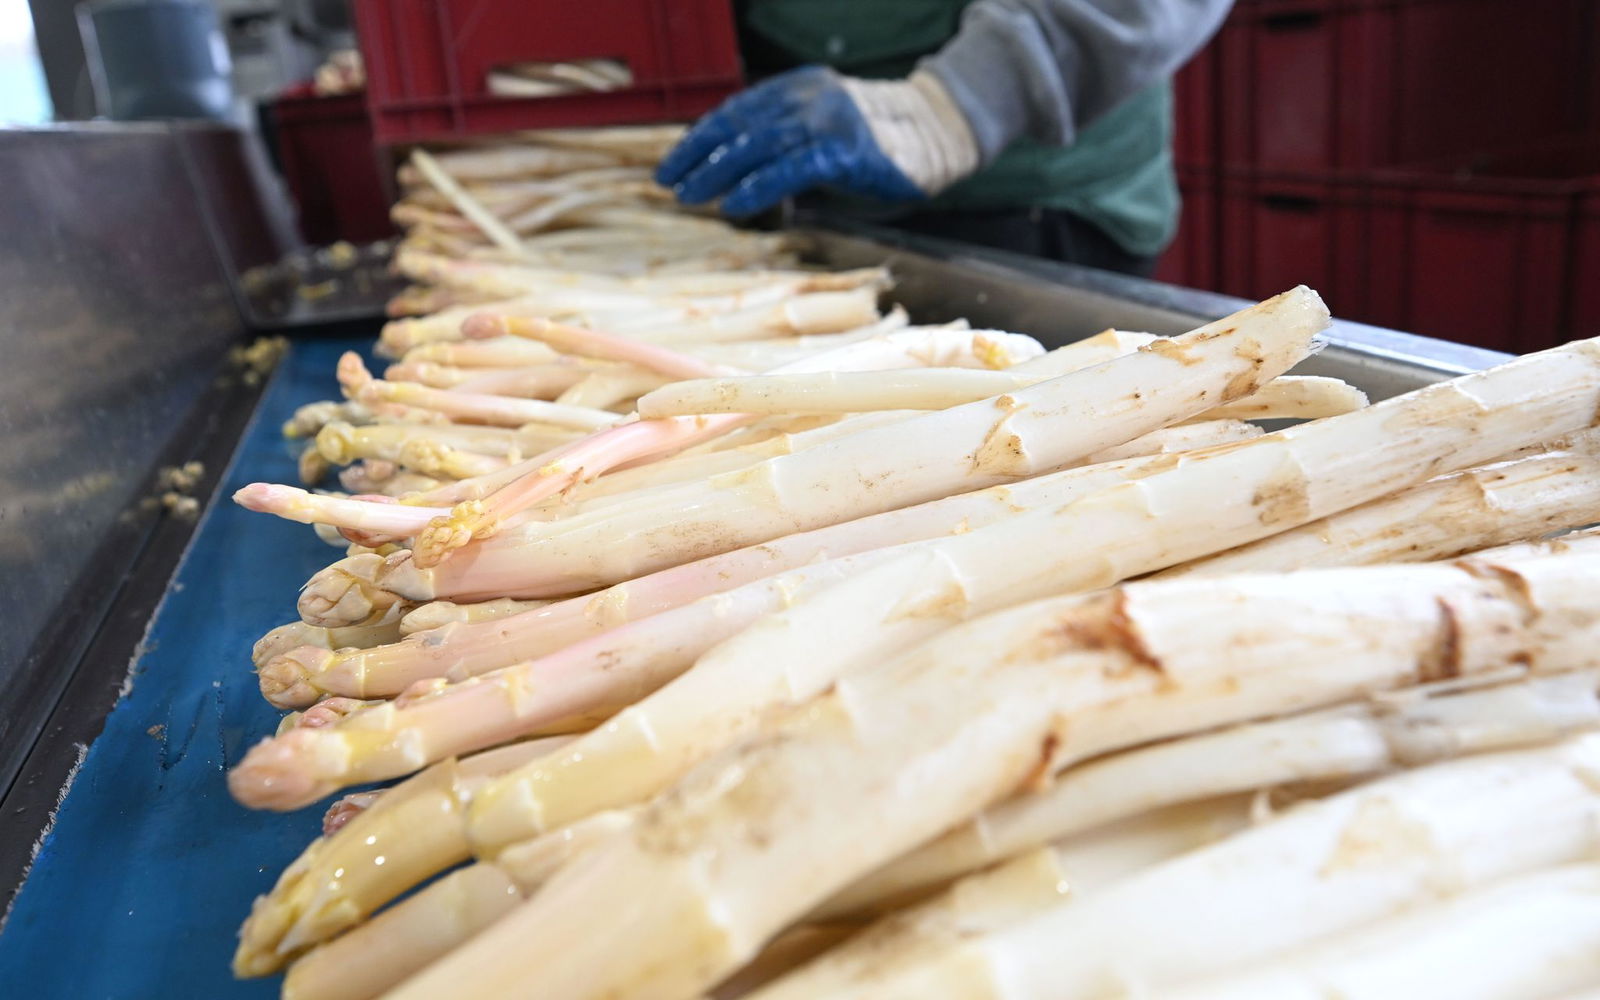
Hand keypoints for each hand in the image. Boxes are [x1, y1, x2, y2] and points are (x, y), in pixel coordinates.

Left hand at [655, 66, 925, 216]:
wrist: (940, 136)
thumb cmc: (879, 145)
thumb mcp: (824, 132)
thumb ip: (786, 144)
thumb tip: (739, 174)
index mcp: (798, 88)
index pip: (737, 111)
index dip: (701, 138)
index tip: (673, 162)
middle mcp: (808, 98)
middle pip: (739, 126)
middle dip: (698, 155)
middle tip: (668, 182)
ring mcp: (827, 122)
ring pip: (757, 146)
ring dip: (717, 173)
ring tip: (689, 196)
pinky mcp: (844, 151)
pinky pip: (789, 170)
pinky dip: (756, 188)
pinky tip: (732, 205)